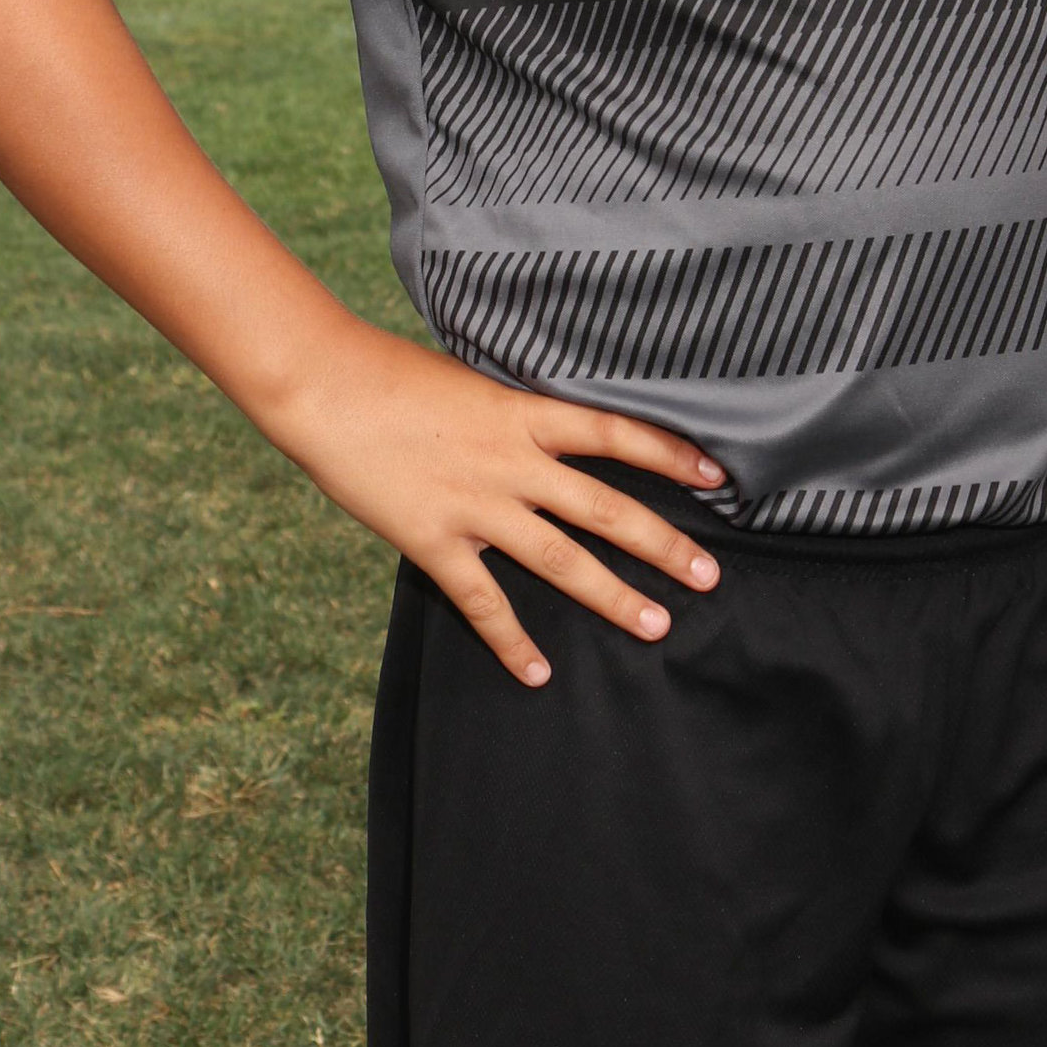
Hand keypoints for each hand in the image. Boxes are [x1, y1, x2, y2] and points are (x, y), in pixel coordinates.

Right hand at [278, 320, 725, 685]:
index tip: (718, 475)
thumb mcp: (475, 379)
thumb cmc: (396, 373)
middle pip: (605, 508)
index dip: (671, 454)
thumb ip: (518, 410)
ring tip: (657, 625)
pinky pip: (482, 602)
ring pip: (560, 559)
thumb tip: (555, 425)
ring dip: (612, 595)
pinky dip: (510, 641)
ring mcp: (475, 505)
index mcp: (525, 412)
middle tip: (710, 573)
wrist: (328, 387)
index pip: (617, 433)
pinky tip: (536, 673)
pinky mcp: (433, 540)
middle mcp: (512, 462)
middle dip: (662, 544)